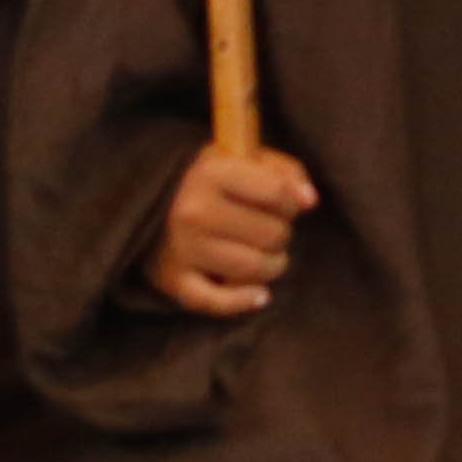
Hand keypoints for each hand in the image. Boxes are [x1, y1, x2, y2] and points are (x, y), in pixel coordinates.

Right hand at [143, 140, 316, 320]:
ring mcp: (182, 248)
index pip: (278, 194)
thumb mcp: (247, 159)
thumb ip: (285, 172)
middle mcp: (193, 211)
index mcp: (211, 173)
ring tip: (265, 254)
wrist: (153, 204)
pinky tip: (259, 294)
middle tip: (268, 229)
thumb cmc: (216, 181)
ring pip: (255, 269)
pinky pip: (218, 302)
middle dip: (281, 234)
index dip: (294, 202)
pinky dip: (244, 301)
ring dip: (272, 265)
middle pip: (273, 235)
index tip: (291, 204)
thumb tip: (309, 200)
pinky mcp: (173, 280)